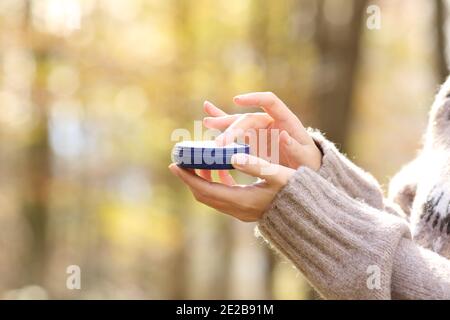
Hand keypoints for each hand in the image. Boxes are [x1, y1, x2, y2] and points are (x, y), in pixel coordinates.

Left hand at [169, 154, 295, 221]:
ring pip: (211, 197)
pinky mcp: (244, 210)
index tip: (174, 164)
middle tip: (182, 161)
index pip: (204, 190)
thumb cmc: (294, 190)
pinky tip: (221, 170)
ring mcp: (240, 212)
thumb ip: (256, 164)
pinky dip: (216, 184)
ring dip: (202, 181)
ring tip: (199, 162)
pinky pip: (222, 197)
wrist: (306, 213)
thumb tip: (233, 155)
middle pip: (203, 195)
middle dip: (190, 178)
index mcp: (240, 200)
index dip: (188, 178)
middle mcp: (237, 209)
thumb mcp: (277, 174)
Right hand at [203, 92, 321, 170]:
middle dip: (232, 128)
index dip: (253, 98)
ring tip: (207, 123)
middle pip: (248, 119)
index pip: (269, 101)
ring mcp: (260, 130)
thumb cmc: (308, 161)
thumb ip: (295, 147)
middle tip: (220, 143)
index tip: (237, 100)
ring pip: (238, 123)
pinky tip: (208, 117)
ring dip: (222, 124)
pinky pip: (235, 131)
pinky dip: (223, 125)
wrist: (306, 169)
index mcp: (285, 119)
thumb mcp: (305, 157)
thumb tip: (282, 135)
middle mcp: (270, 121)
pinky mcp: (253, 140)